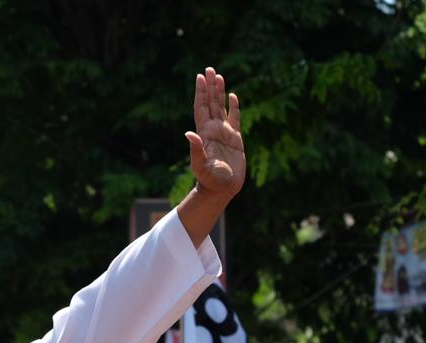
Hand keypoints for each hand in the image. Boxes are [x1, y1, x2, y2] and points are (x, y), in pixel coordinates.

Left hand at [186, 67, 244, 198]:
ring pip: (221, 107)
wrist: (222, 189)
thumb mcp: (201, 165)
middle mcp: (213, 130)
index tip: (200, 76)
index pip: (201, 107)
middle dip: (209, 86)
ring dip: (220, 92)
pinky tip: (233, 96)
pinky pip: (235, 118)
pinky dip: (234, 106)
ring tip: (219, 76)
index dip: (200, 92)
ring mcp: (224, 133)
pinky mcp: (235, 139)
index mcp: (204, 133)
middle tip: (209, 69)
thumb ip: (196, 150)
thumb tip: (189, 133)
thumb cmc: (210, 179)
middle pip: (210, 103)